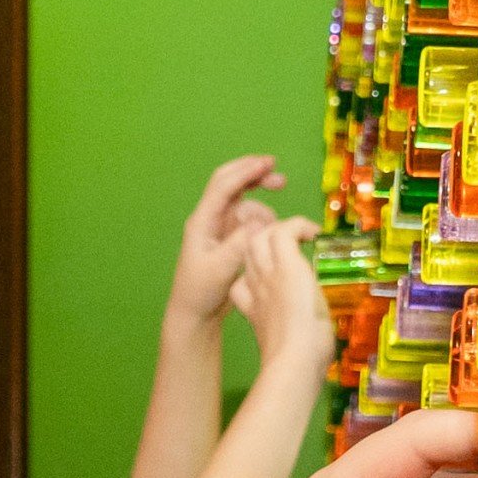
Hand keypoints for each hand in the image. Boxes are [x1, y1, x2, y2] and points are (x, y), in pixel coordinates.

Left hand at [166, 155, 284, 324]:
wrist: (195, 314)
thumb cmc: (200, 292)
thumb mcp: (220, 269)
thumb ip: (239, 244)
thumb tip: (260, 222)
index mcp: (201, 221)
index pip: (223, 186)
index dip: (246, 171)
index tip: (268, 163)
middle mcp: (209, 219)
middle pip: (232, 184)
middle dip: (255, 175)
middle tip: (281, 179)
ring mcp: (219, 227)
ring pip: (243, 202)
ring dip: (262, 204)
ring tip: (275, 226)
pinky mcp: (229, 238)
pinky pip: (248, 219)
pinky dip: (261, 219)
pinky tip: (271, 232)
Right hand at [228, 218, 331, 374]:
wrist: (294, 361)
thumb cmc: (298, 364)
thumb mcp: (291, 343)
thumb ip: (295, 330)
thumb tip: (316, 330)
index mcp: (253, 309)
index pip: (240, 284)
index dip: (253, 277)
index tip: (276, 280)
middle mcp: (255, 288)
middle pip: (247, 251)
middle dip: (263, 243)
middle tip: (290, 244)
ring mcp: (267, 275)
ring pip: (259, 236)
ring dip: (279, 230)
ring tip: (301, 235)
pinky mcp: (285, 266)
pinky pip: (284, 231)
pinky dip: (298, 226)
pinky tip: (313, 233)